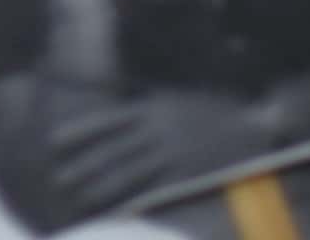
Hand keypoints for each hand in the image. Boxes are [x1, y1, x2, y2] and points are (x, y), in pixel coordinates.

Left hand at [46, 87, 263, 211]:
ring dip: (102, 186)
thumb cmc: (214, 112)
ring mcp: (172, 155)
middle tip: (61, 180)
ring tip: (81, 197)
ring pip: (129, 173)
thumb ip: (148, 103)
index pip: (107, 121)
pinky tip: (118, 211)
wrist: (253, 129)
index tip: (55, 141)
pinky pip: (154, 191)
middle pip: (113, 150)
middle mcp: (158, 130)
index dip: (80, 132)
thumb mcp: (176, 99)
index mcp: (153, 108)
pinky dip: (134, 201)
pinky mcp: (186, 176)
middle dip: (85, 166)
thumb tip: (121, 107)